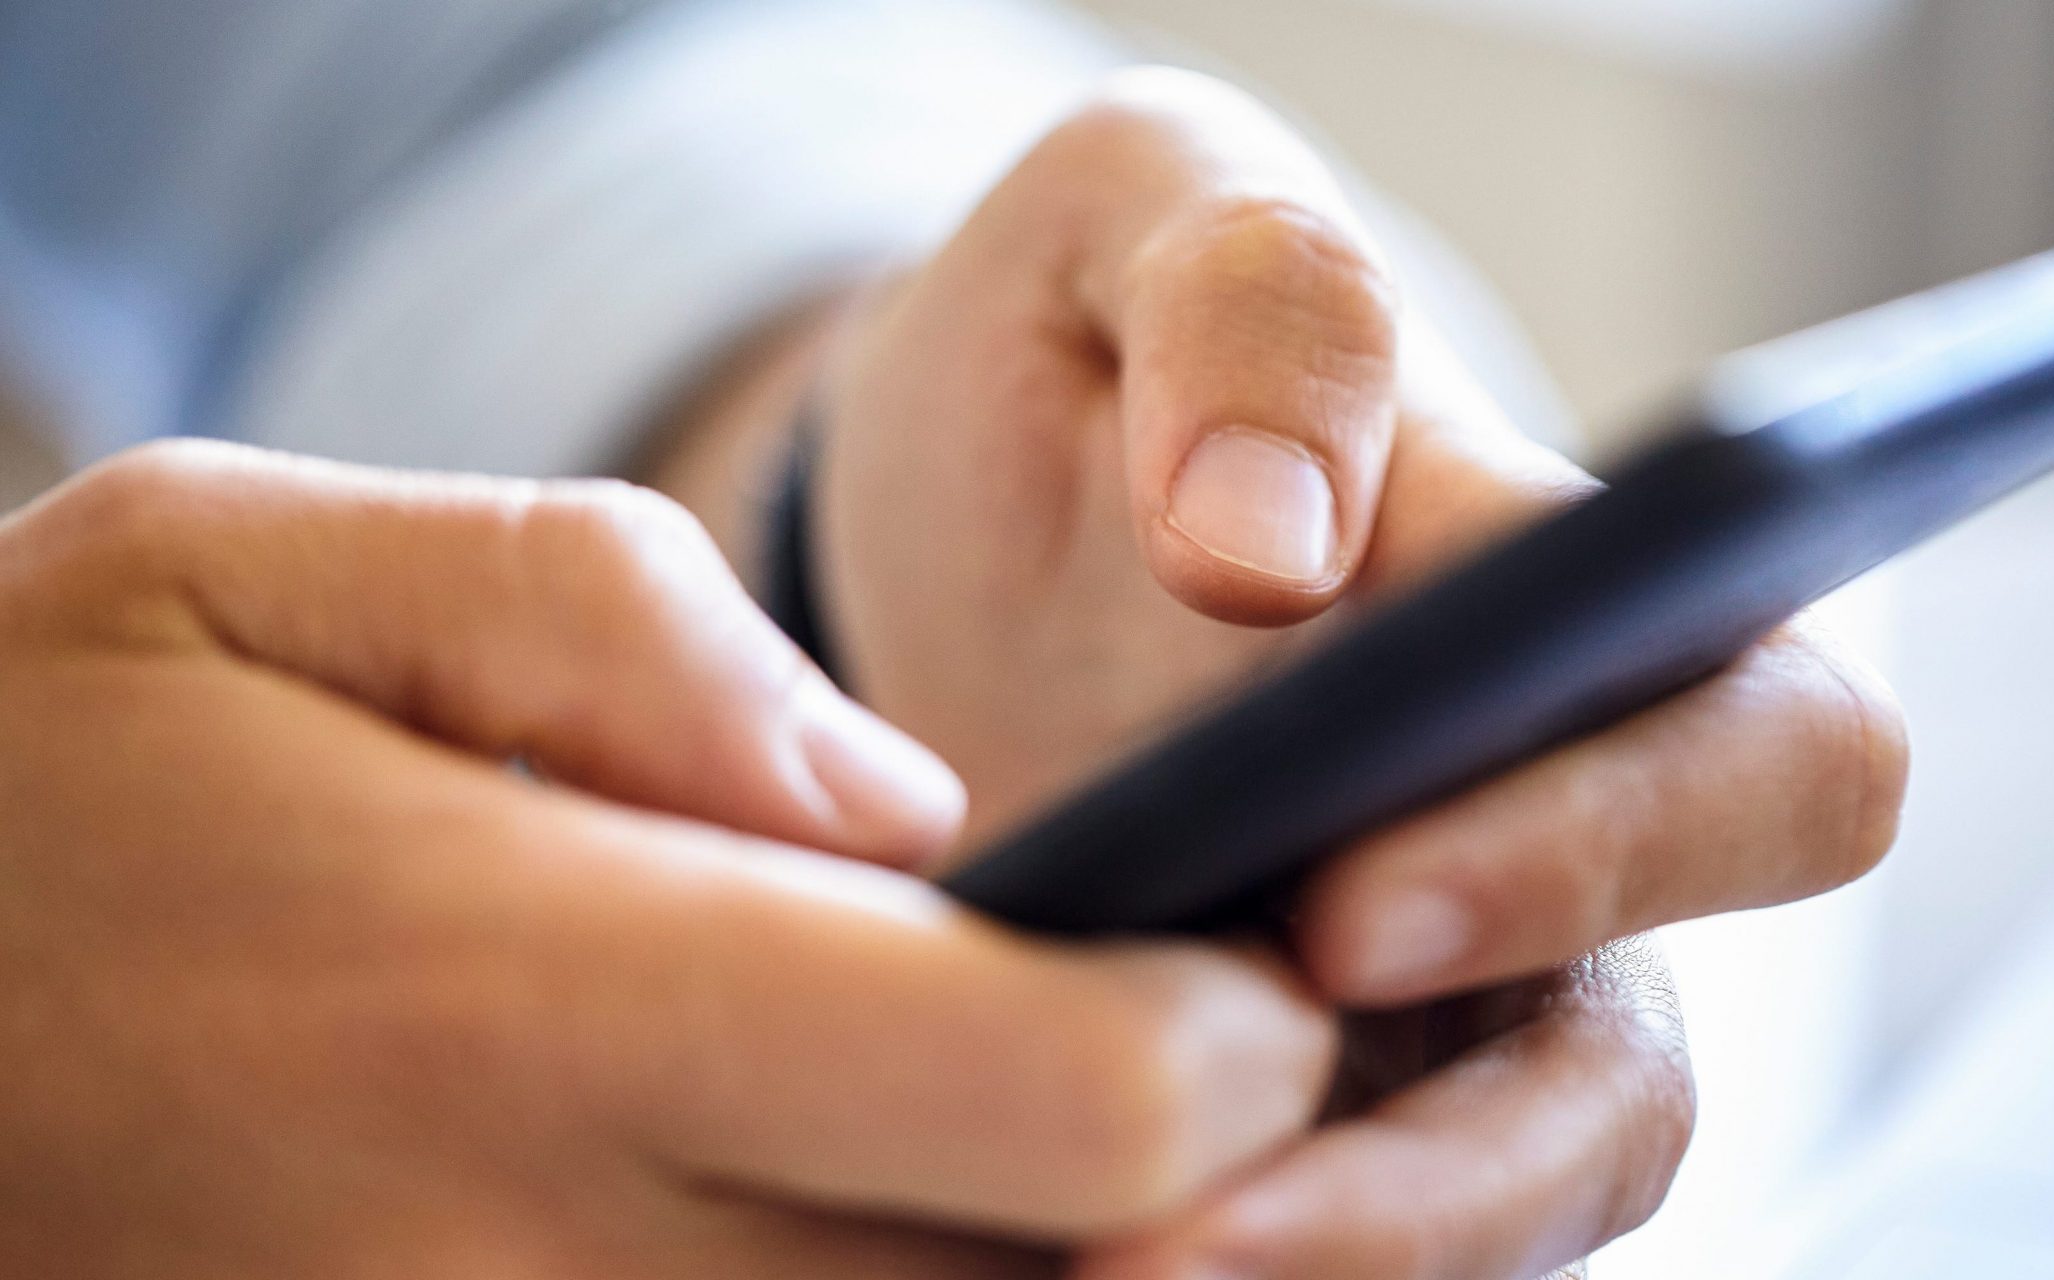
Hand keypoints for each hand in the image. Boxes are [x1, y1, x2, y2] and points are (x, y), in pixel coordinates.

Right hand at [0, 442, 1336, 1276]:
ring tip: (1017, 1136)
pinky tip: (886, 1220)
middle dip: (1205, 1189)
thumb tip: (913, 811)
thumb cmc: (39, 783)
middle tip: (1160, 1057)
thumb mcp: (247, 569)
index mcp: (543, 1006)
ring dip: (1067, 1271)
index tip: (1244, 957)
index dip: (1246, 1038)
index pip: (1093, 1106)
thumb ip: (611, 630)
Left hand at [807, 69, 1910, 1278]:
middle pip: (1642, 1065)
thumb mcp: (1142, 221)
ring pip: (1503, 1202)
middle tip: (1193, 1195)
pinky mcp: (1317, 1110)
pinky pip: (1348, 1233)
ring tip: (1105, 1279)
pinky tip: (1061, 1260)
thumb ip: (1249, 306)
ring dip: (1344, 1261)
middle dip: (1460, 1159)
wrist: (959, 525)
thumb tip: (1272, 554)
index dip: (1607, 848)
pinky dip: (1256, 1258)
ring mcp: (1450, 999)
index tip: (1352, 907)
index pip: (1758, 748)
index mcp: (1598, 607)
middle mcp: (1566, 834)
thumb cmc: (1090, 351)